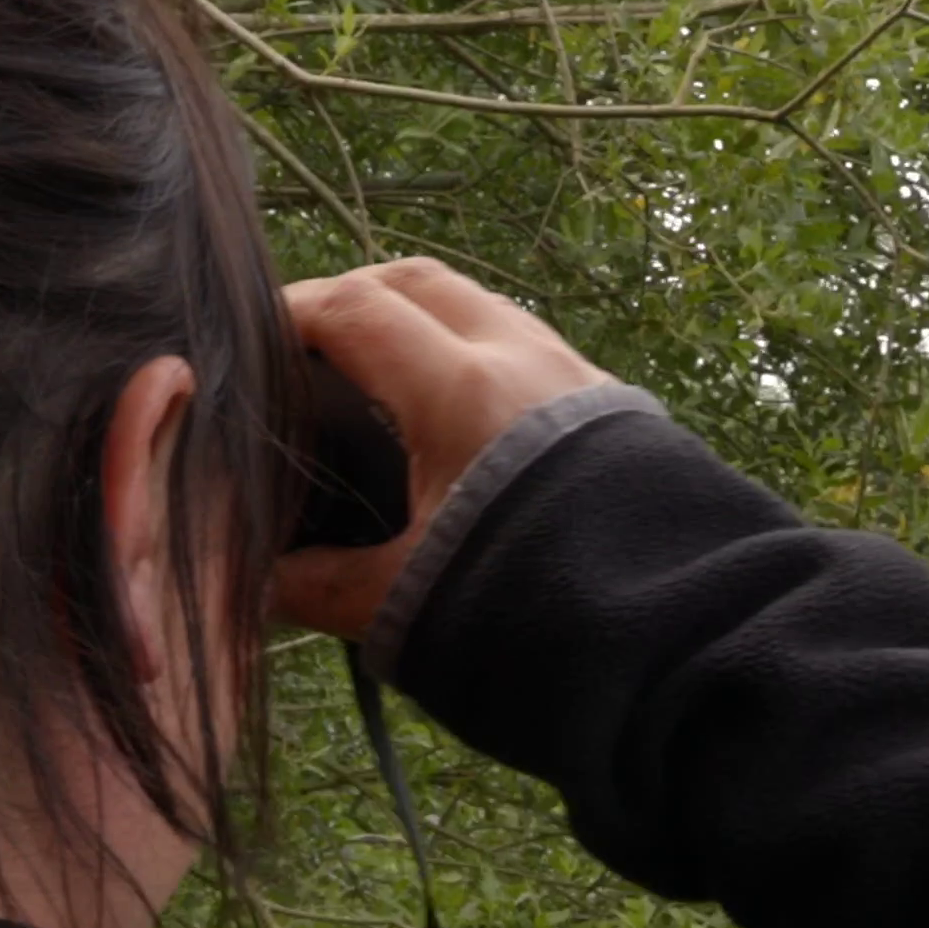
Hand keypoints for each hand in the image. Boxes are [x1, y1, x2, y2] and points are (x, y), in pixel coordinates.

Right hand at [272, 257, 610, 641]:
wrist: (678, 645)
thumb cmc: (535, 615)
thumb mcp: (406, 604)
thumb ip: (320, 586)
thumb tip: (258, 582)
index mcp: (463, 391)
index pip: (356, 310)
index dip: (292, 311)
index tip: (250, 340)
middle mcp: (523, 362)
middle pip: (420, 281)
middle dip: (355, 295)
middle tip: (308, 341)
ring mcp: (575, 378)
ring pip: (481, 307)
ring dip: (422, 319)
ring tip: (377, 372)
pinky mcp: (613, 409)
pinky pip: (528, 346)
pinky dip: (475, 353)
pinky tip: (456, 412)